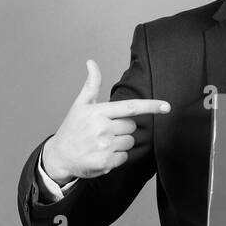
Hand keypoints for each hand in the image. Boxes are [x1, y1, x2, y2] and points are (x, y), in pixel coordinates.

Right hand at [41, 60, 169, 183]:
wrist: (59, 156)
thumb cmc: (72, 128)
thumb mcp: (80, 105)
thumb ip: (91, 84)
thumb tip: (91, 62)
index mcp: (98, 112)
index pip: (130, 107)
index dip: (151, 106)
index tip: (167, 106)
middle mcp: (102, 128)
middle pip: (132, 126)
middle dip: (123, 129)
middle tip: (105, 131)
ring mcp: (104, 146)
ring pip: (130, 142)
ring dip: (120, 143)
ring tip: (102, 143)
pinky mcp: (106, 162)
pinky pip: (125, 157)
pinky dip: (117, 157)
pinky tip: (102, 154)